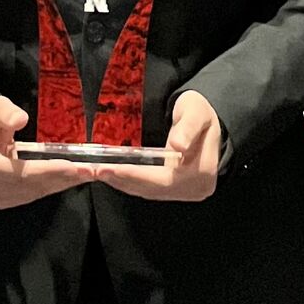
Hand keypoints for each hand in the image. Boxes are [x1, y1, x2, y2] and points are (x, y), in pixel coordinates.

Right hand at [0, 94, 93, 208]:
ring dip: (62, 184)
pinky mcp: (4, 201)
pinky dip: (52, 187)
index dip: (48, 170)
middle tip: (89, 171)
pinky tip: (70, 179)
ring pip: (34, 192)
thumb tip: (20, 119)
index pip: (21, 172)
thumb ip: (5, 112)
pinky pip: (33, 195)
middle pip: (31, 185)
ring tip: (86, 174)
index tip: (72, 165)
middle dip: (62, 177)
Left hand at [94, 91, 221, 202]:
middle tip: (96, 170)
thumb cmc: (200, 112)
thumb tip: (178, 147)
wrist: (208, 120)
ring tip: (97, 173)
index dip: (137, 175)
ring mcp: (185, 192)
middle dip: (123, 179)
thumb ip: (188, 128)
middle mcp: (195, 188)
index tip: (113, 167)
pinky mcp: (175, 190)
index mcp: (202, 172)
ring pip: (149, 191)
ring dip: (122, 183)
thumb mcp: (195, 112)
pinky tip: (112, 175)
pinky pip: (149, 189)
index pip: (164, 179)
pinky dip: (130, 183)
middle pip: (153, 189)